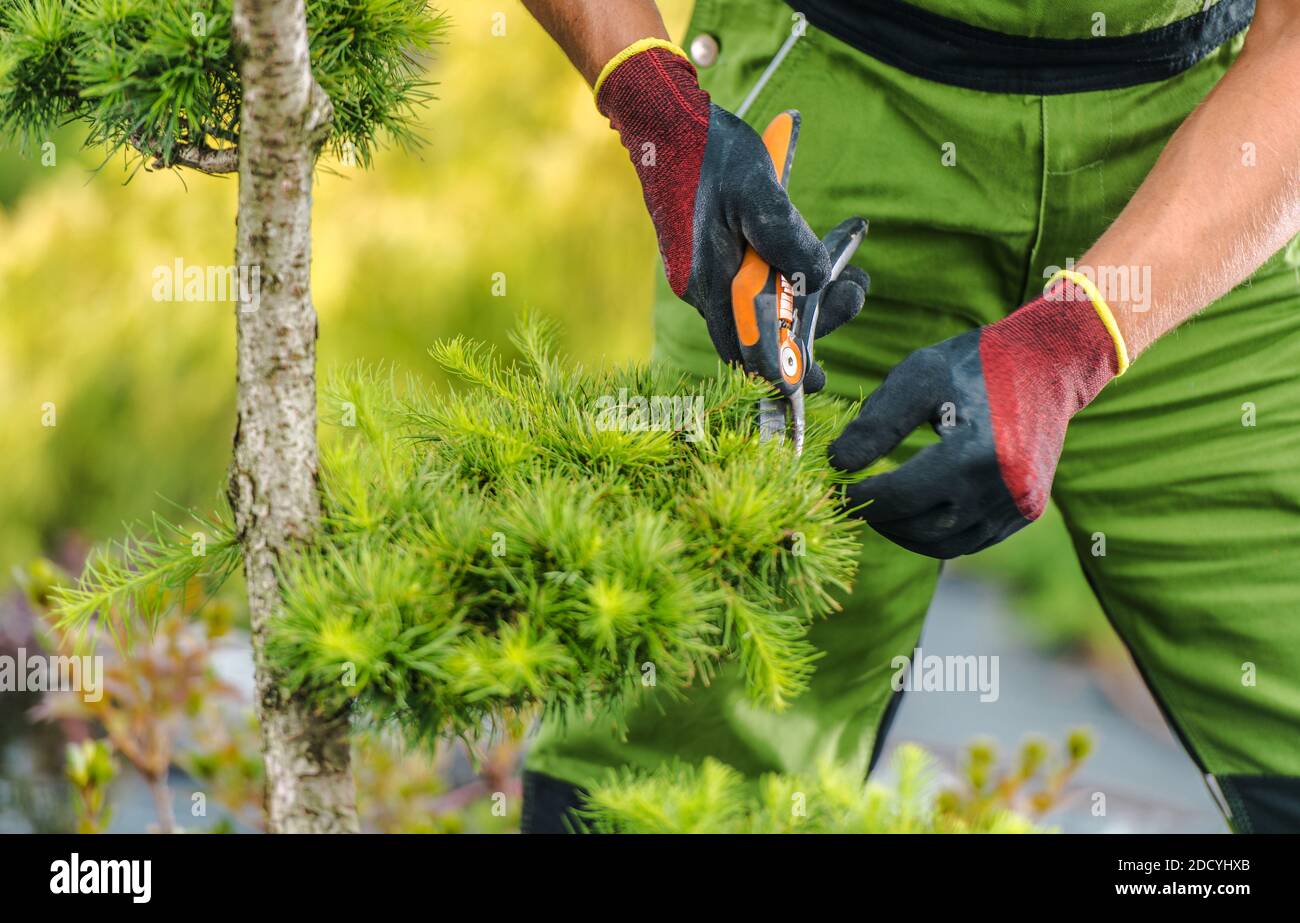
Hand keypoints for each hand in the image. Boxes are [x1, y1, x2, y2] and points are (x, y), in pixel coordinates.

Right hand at [596, 42, 864, 376]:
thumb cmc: (710, 152)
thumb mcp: (756, 188)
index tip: (811, 383)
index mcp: (711, 280)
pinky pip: (754, 290)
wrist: (665, 125)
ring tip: (852, 276)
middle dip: (812, 327)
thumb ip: (785, 235)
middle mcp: (705, 289)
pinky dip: (789, 283)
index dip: (781, 371)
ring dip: (808, 303)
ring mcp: (707, 278)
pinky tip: (819, 259)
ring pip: (761, 312)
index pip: (747, 348)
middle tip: (855, 291)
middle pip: (760, 335)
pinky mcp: (712, 263)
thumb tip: (817, 278)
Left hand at [828, 275, 1126, 557]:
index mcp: (973, 455)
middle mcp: (1001, 489)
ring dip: (905, 534)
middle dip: (879, 518)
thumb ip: (876, 424)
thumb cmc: (977, 364)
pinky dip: (937, 535)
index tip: (836, 490)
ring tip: (880, 510)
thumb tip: (837, 464)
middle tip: (853, 501)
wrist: (1048, 364)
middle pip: (919, 528)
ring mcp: (1018, 506)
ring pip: (945, 544)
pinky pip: (971, 540)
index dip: (860, 498)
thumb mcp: (918, 377)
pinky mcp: (1026, 512)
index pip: (899, 497)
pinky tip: (914, 512)